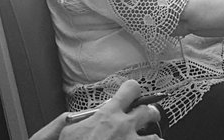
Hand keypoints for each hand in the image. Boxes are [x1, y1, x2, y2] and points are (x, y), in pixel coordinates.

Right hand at [31, 80, 160, 139]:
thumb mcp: (69, 131)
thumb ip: (82, 120)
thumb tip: (85, 117)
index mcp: (108, 115)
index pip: (131, 89)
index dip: (133, 90)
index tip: (133, 94)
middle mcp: (124, 126)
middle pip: (149, 111)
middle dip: (150, 114)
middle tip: (148, 117)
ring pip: (154, 138)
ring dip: (151, 138)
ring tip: (148, 138)